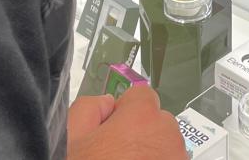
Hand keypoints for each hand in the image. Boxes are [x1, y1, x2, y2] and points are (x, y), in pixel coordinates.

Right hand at [66, 86, 184, 159]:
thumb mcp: (70, 138)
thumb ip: (88, 107)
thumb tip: (106, 101)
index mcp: (142, 115)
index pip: (140, 95)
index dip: (123, 112)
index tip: (110, 132)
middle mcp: (167, 133)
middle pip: (154, 120)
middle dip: (137, 132)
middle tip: (113, 154)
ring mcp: (178, 156)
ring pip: (164, 143)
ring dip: (150, 150)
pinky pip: (170, 157)